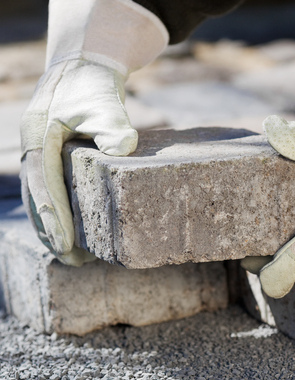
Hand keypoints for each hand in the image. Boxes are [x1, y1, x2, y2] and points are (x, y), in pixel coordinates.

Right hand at [20, 61, 137, 264]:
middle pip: (38, 198)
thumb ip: (113, 124)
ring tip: (73, 257)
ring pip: (42, 199)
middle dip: (53, 231)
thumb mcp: (103, 101)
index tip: (67, 244)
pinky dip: (59, 214)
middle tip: (74, 262)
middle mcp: (34, 148)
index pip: (44, 183)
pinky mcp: (52, 158)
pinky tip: (73, 231)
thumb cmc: (93, 86)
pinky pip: (51, 191)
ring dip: (54, 228)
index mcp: (39, 136)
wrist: (83, 68)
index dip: (54, 215)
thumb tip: (124, 148)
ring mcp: (40, 154)